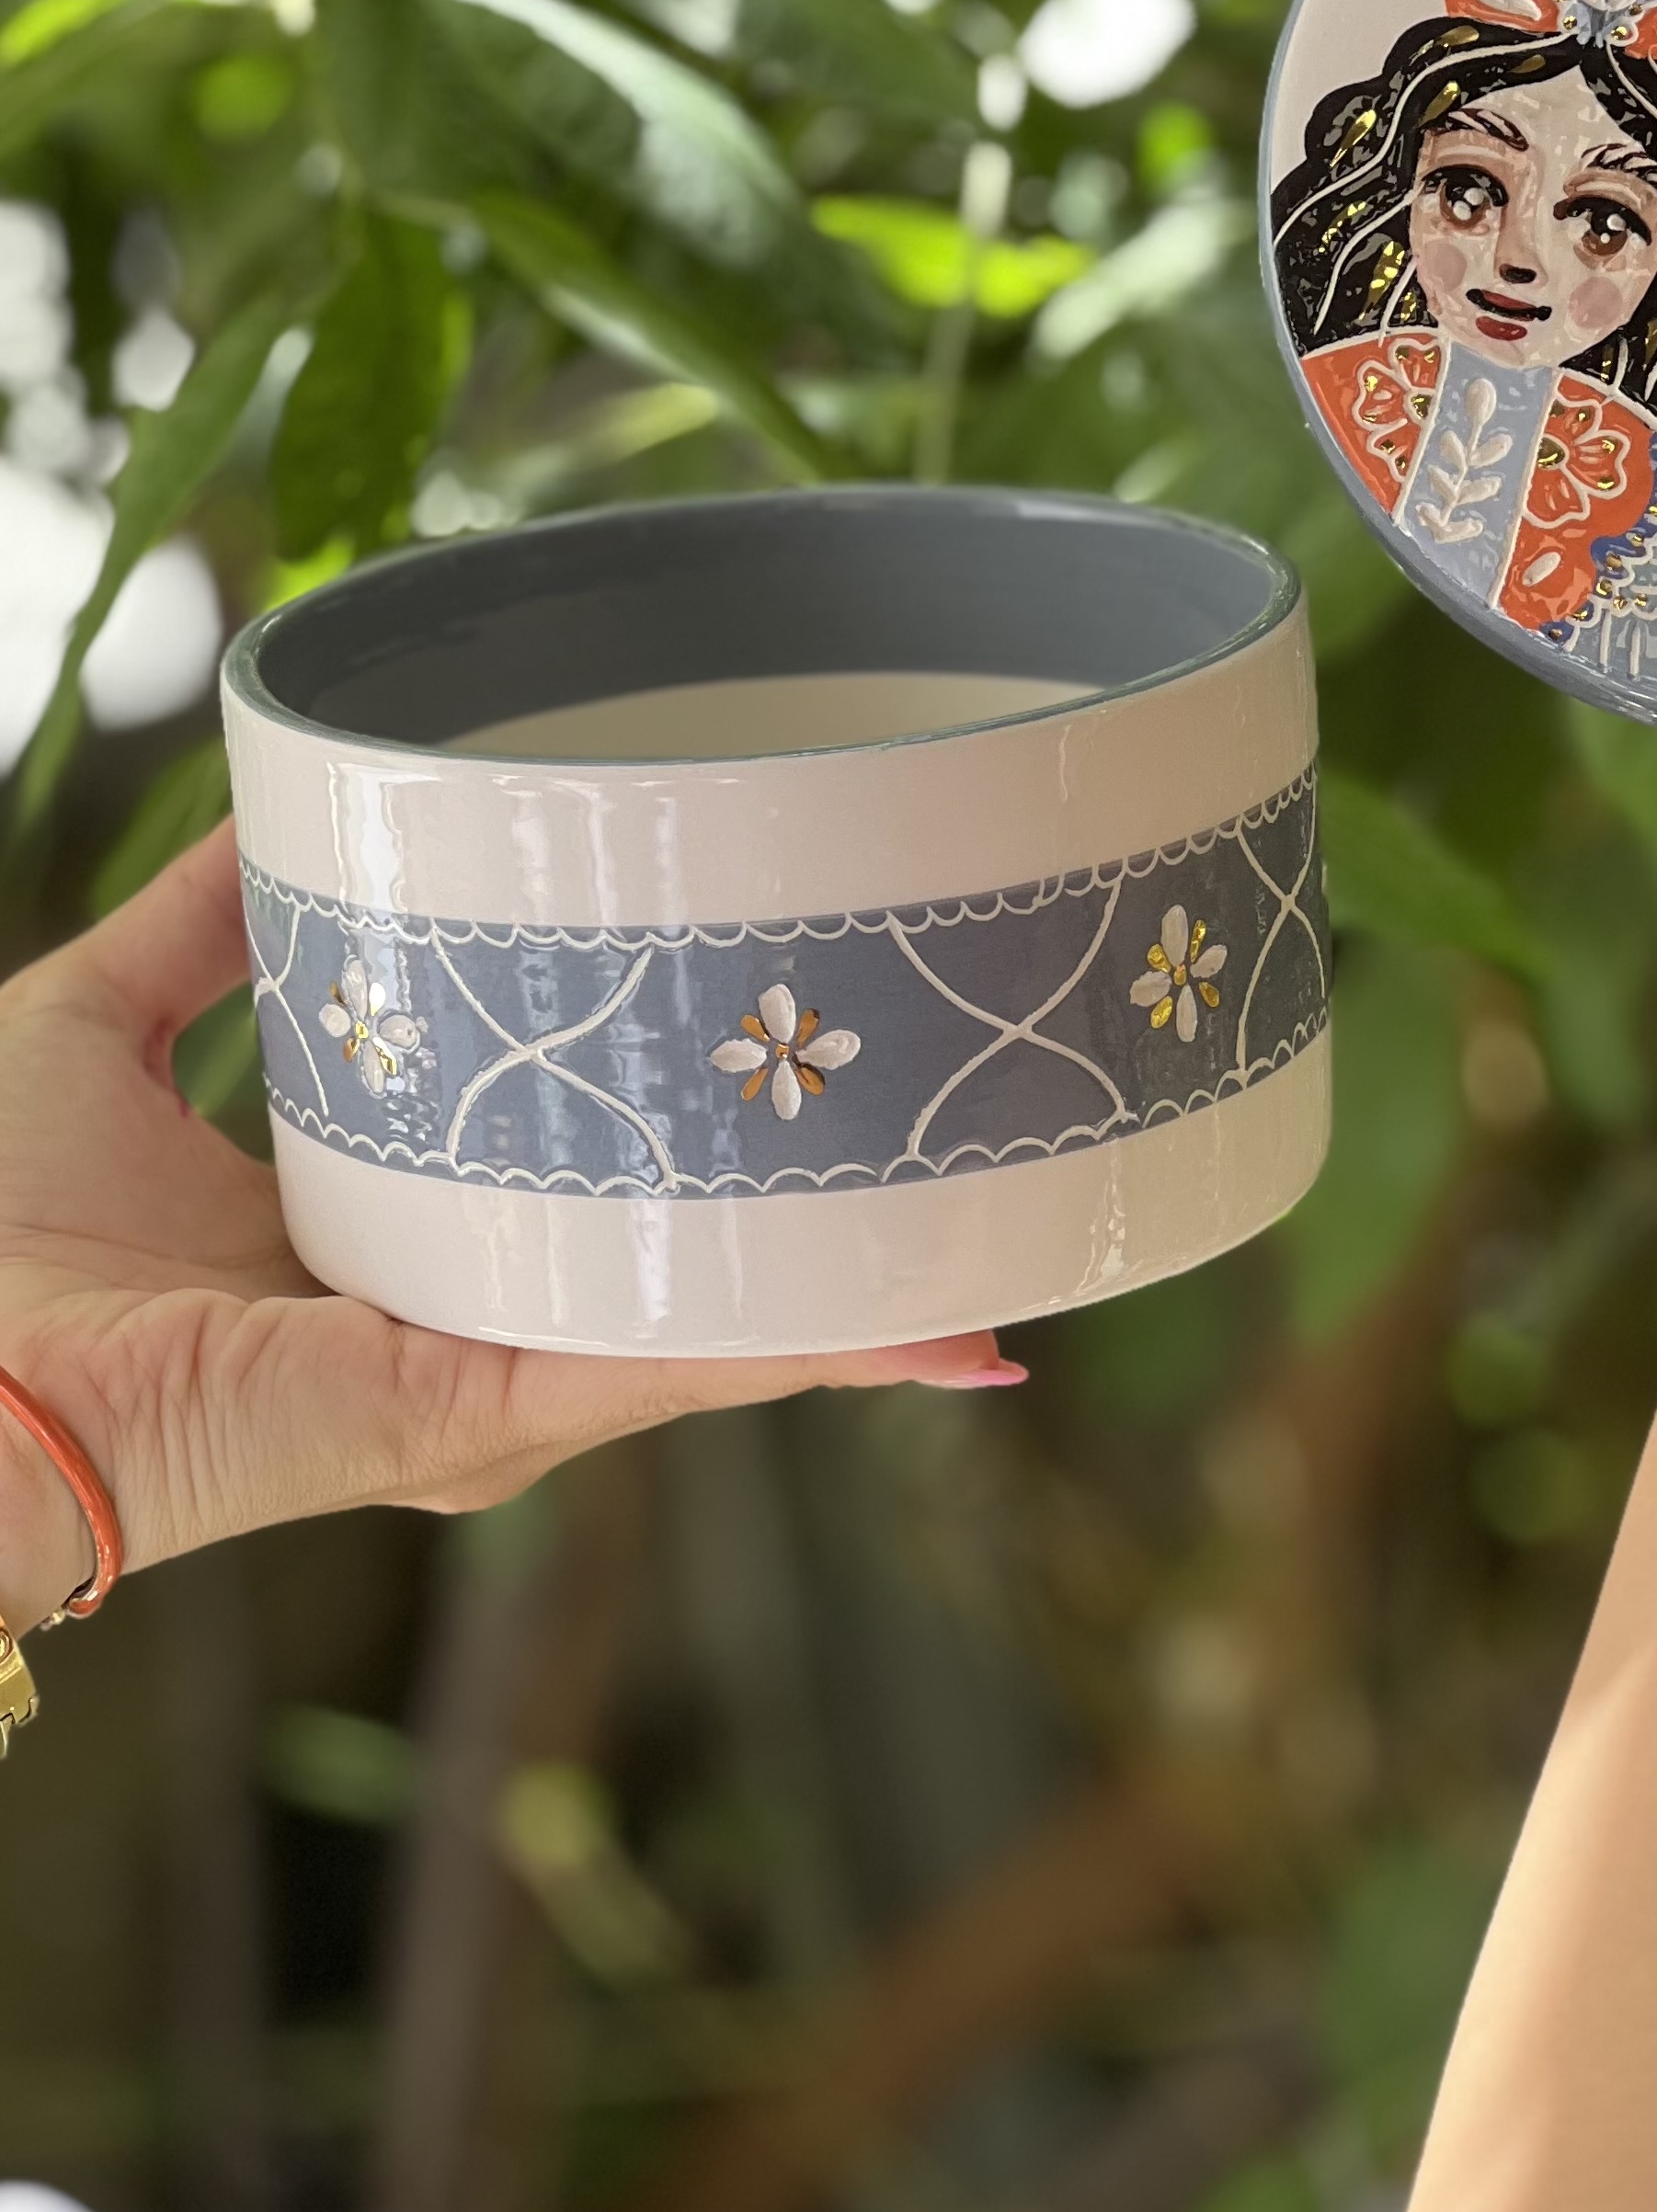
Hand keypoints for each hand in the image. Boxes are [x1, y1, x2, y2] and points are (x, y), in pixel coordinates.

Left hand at [0, 826, 1018, 1626]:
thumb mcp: (102, 1030)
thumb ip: (202, 923)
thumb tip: (280, 796)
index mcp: (401, 1261)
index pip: (593, 1211)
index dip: (704, 1153)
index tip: (815, 1088)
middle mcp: (464, 1338)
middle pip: (693, 1293)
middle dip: (837, 1259)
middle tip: (979, 1181)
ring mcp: (477, 1389)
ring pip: (711, 1342)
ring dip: (857, 1312)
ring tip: (999, 1271)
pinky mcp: (457, 1416)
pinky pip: (658, 1373)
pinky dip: (788, 1346)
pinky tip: (909, 1318)